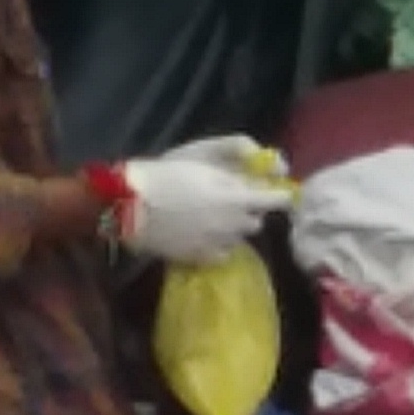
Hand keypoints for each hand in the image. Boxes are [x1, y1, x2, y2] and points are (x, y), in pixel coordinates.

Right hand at [109, 144, 295, 266]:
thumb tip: (262, 174)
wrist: (132, 204)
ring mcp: (218, 244)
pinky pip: (222, 253)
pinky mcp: (201, 258)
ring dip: (233, 227)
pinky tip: (202, 233)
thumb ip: (238, 161)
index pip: (277, 201)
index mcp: (238, 198)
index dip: (281, 196)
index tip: (280, 194)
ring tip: (211, 217)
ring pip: (239, 237)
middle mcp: (234, 225)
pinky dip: (219, 244)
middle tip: (231, 200)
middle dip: (249, 210)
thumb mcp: (204, 156)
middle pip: (256, 220)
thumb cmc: (167, 173)